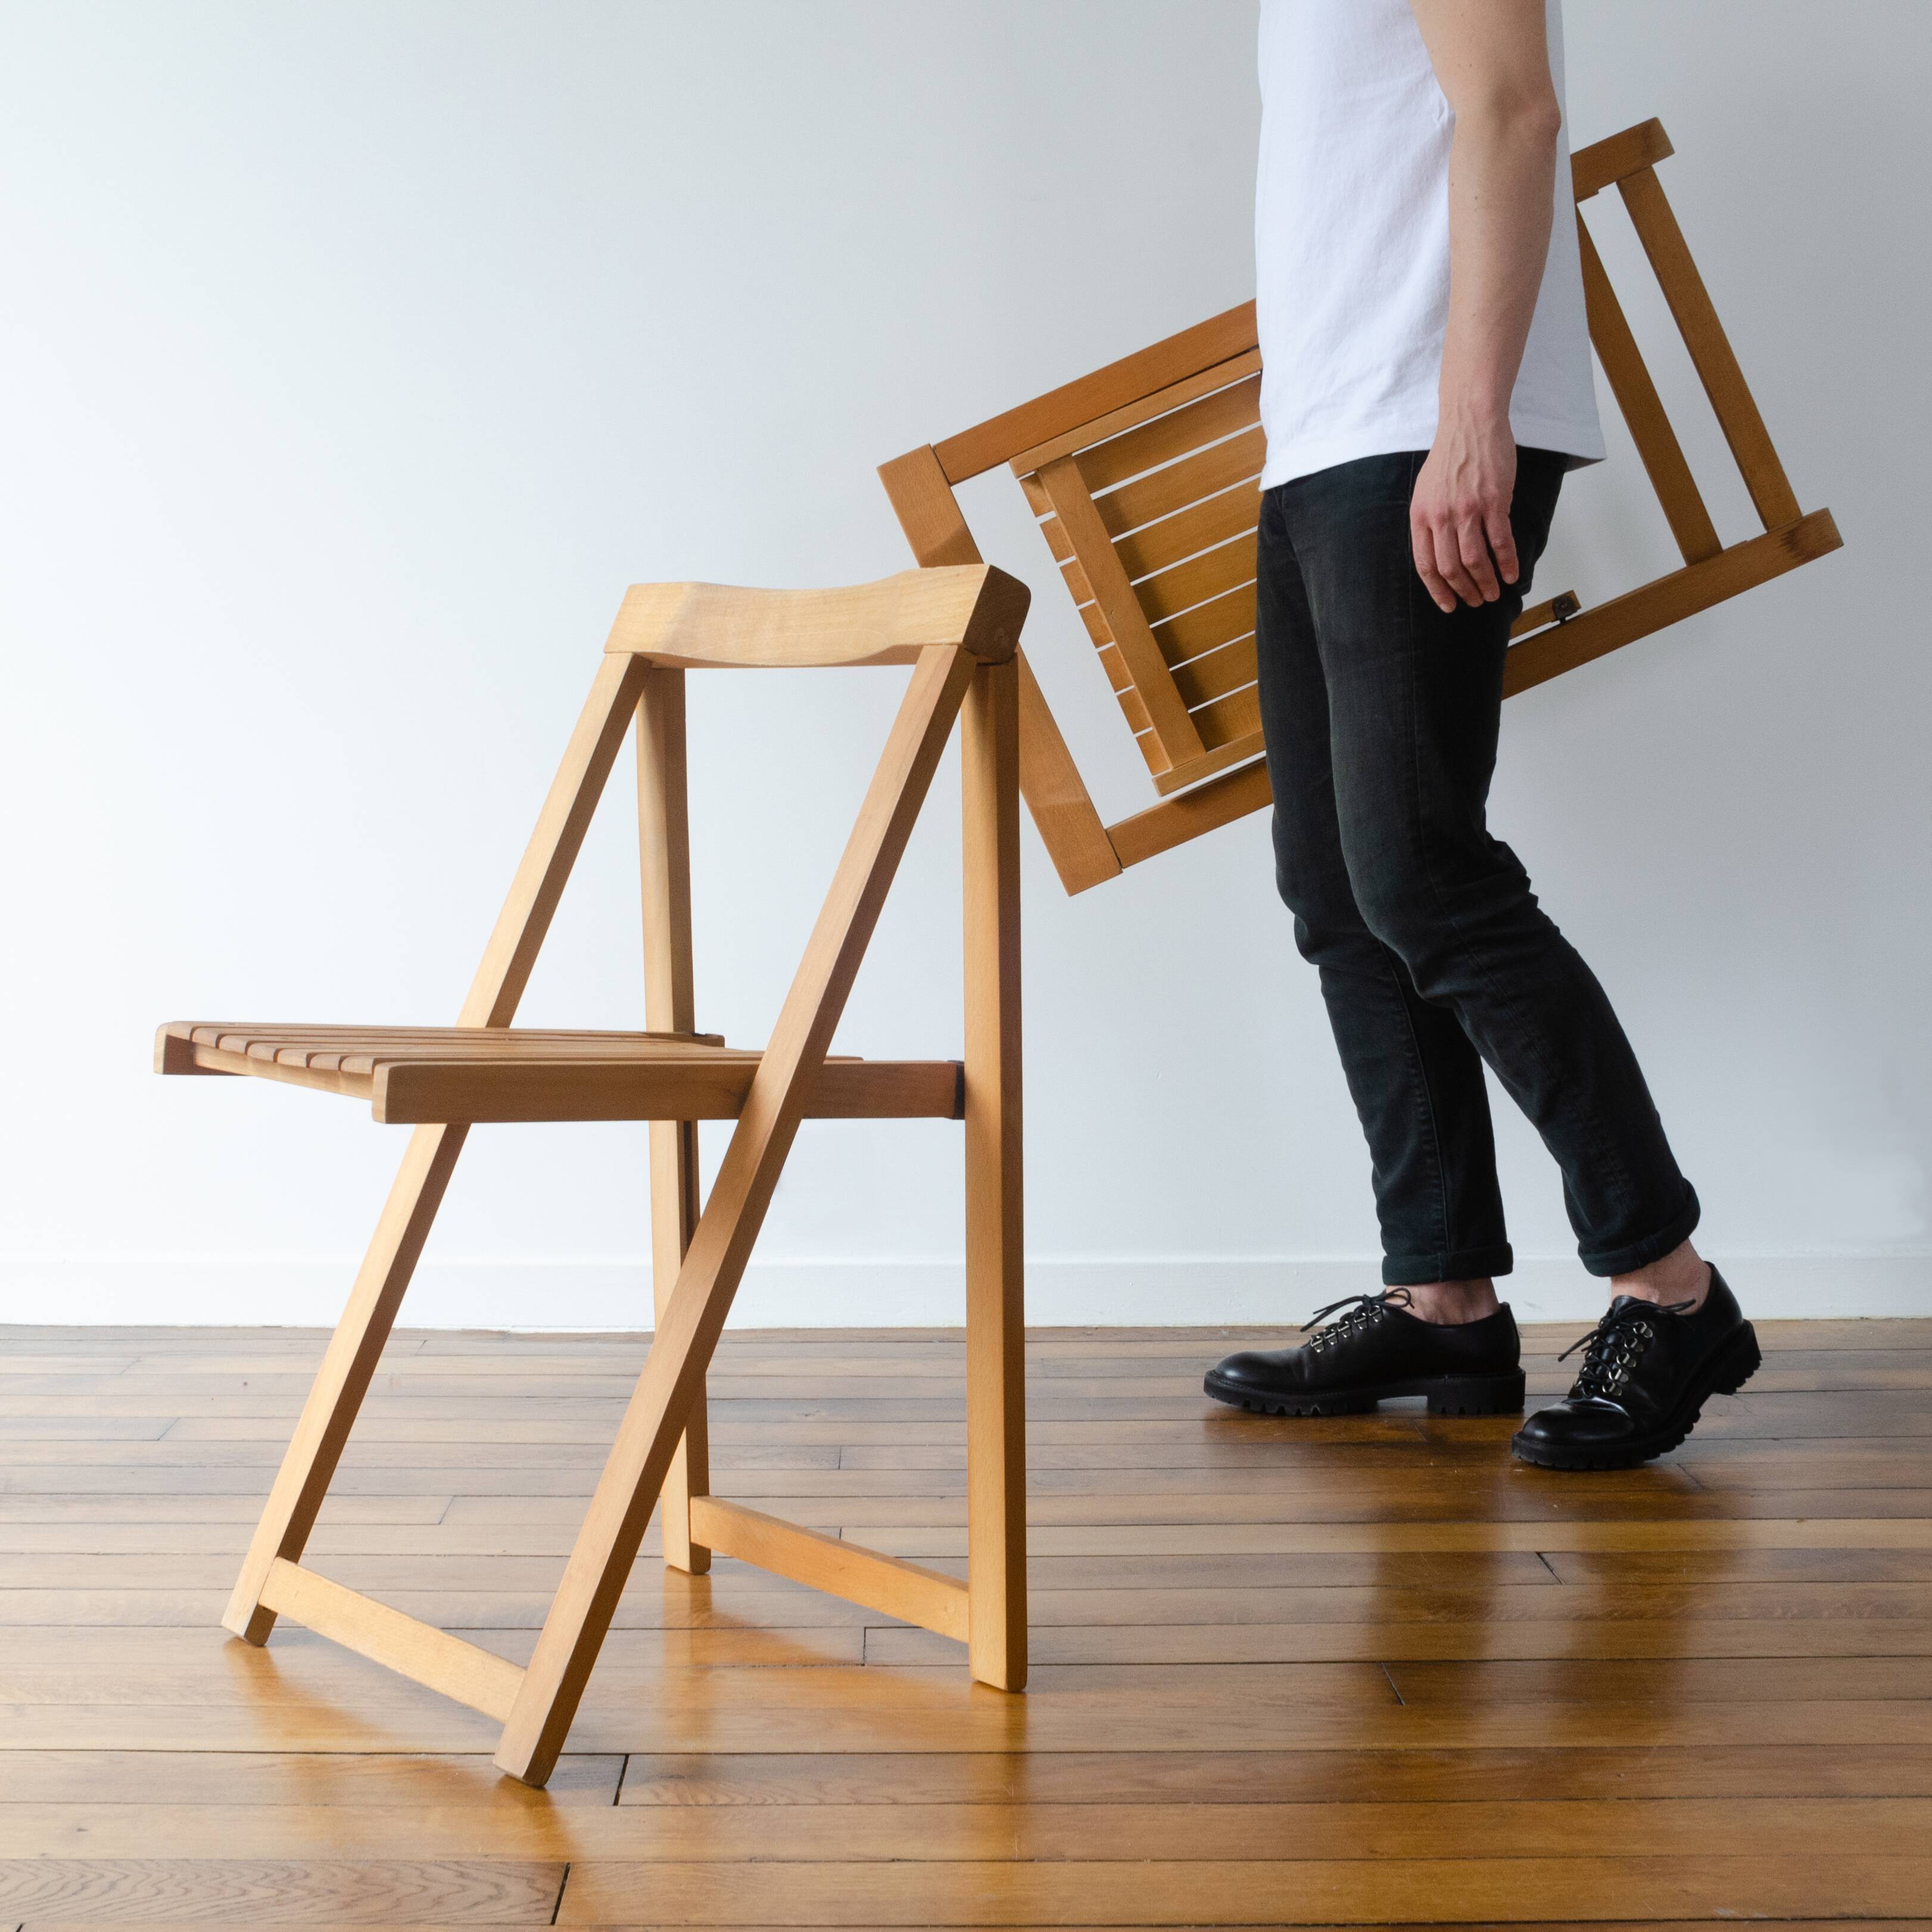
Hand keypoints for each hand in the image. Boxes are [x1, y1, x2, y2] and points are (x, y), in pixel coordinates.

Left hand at [1410, 407, 1519, 611]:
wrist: (1471, 422)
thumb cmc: (1450, 456)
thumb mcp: (1426, 491)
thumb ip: (1430, 520)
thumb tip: (1438, 551)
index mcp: (1421, 516)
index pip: (1425, 565)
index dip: (1437, 590)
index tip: (1448, 605)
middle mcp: (1441, 516)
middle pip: (1451, 568)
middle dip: (1464, 591)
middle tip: (1476, 601)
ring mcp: (1467, 510)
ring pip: (1475, 560)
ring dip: (1486, 582)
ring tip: (1494, 593)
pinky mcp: (1494, 501)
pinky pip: (1501, 541)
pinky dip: (1507, 562)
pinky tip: (1512, 574)